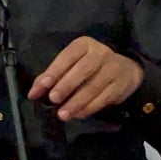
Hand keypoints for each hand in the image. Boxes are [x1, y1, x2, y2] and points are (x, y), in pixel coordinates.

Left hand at [27, 36, 143, 120]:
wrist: (126, 70)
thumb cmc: (92, 66)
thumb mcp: (73, 64)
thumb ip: (53, 76)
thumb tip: (33, 92)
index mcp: (84, 45)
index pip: (68, 56)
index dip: (54, 71)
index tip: (42, 86)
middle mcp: (100, 53)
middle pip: (83, 69)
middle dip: (66, 85)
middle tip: (53, 99)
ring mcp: (113, 69)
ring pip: (94, 86)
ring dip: (76, 102)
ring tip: (63, 114)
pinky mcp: (120, 85)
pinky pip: (104, 98)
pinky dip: (89, 108)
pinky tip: (78, 114)